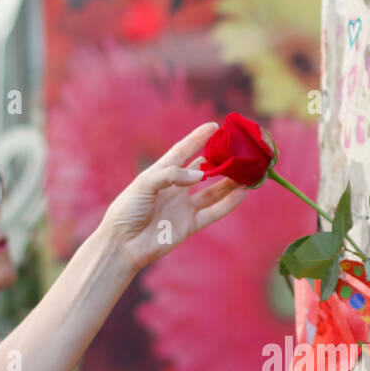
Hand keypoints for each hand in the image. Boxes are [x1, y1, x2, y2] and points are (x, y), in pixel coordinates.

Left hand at [94, 122, 247, 272]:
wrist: (122, 244)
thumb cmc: (127, 209)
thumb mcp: (144, 184)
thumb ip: (171, 175)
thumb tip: (199, 175)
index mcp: (161, 173)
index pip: (184, 151)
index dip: (199, 138)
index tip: (216, 126)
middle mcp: (175, 188)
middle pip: (203, 170)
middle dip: (219, 160)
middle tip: (237, 150)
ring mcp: (184, 207)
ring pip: (213, 191)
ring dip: (229, 182)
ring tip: (246, 172)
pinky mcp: (189, 225)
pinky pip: (213, 212)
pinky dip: (228, 204)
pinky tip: (241, 193)